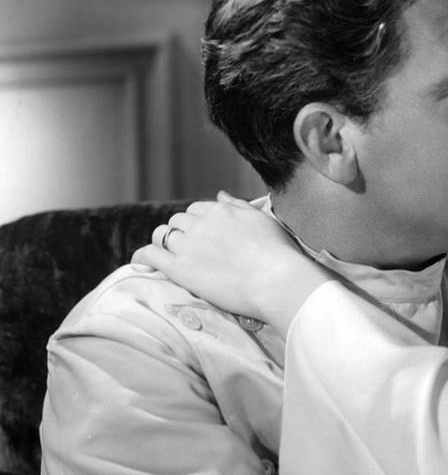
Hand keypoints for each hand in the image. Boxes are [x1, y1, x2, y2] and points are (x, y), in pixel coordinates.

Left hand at [132, 191, 332, 329]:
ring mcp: (189, 245)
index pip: (197, 209)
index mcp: (221, 210)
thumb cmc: (278, 253)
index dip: (197, 222)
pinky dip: (142, 256)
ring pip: (163, 235)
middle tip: (189, 249)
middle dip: (181, 232)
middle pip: (178, 221)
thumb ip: (238, 205)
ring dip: (164, 243)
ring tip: (168, 255)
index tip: (203, 235)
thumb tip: (220, 194)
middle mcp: (202, 223)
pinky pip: (150, 255)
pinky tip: (141, 262)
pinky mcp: (180, 268)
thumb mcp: (262, 220)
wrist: (277, 281)